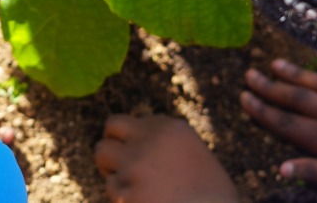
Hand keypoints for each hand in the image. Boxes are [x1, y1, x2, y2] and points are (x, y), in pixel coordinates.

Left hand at [94, 114, 238, 202]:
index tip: (139, 153)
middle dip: (112, 142)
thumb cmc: (214, 197)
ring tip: (128, 183)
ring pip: (102, 154)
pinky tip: (141, 201)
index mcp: (171, 128)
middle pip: (111, 126)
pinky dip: (121, 195)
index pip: (134, 122)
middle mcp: (149, 140)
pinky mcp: (125, 192)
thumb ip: (168, 144)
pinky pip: (111, 187)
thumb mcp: (196, 155)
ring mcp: (134, 165)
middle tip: (117, 161)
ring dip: (112, 167)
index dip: (133, 139)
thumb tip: (139, 145)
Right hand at [242, 59, 316, 198]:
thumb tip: (281, 168)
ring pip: (316, 85)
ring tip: (274, 63)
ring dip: (293, 75)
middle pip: (296, 99)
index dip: (264, 111)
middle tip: (249, 74)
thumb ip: (314, 172)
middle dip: (271, 88)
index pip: (287, 123)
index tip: (243, 97)